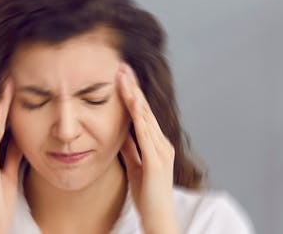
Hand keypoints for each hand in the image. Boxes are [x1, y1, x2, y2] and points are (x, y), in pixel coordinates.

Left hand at [117, 64, 178, 233]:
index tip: (121, 76)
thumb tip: (121, 132)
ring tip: (124, 76)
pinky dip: (139, 116)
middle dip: (133, 87)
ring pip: (145, 117)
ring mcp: (161, 151)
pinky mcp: (156, 161)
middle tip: (122, 66)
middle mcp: (161, 143)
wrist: (159, 217)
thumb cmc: (148, 196)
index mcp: (156, 144)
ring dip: (134, 95)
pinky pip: (146, 134)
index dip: (132, 94)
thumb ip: (131, 148)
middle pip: (145, 109)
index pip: (143, 114)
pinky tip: (132, 102)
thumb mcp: (135, 165)